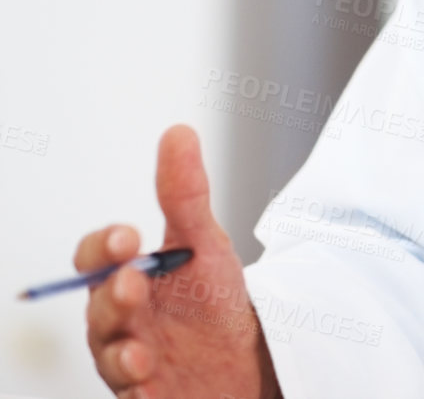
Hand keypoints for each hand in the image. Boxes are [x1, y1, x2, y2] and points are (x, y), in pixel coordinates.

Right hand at [78, 125, 279, 398]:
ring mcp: (131, 357)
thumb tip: (178, 134)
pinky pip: (129, 395)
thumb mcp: (205, 245)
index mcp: (129, 277)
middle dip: (111, 295)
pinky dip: (134, 387)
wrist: (245, 363)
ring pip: (108, 353)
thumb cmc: (214, 303)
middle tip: (132, 282)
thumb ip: (185, 194)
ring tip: (140, 349)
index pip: (96, 258)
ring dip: (119, 349)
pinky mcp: (147, 393)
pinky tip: (146, 378)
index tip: (128, 236)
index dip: (104, 247)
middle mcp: (123, 318)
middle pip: (97, 307)